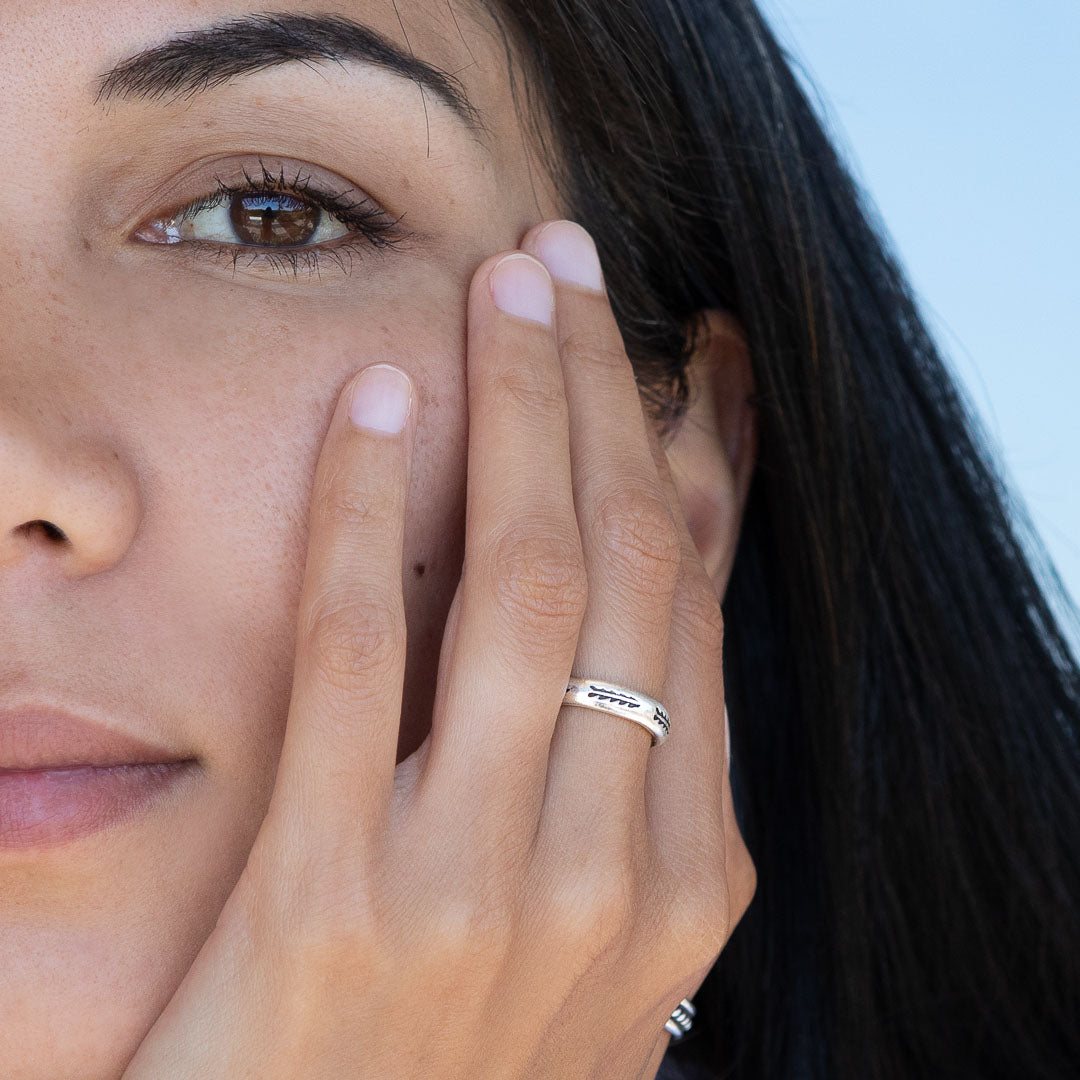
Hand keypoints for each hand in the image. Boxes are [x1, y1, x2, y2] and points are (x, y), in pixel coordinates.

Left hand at [119, 219, 756, 1079]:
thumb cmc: (460, 1057)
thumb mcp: (586, 924)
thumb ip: (622, 774)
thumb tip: (638, 600)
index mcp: (684, 878)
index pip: (701, 609)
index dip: (691, 456)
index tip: (672, 349)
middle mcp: (611, 873)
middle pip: (627, 569)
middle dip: (602, 395)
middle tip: (566, 267)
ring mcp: (481, 886)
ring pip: (529, 589)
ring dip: (517, 414)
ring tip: (500, 292)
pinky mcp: (337, 896)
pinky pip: (365, 657)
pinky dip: (375, 517)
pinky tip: (377, 410)